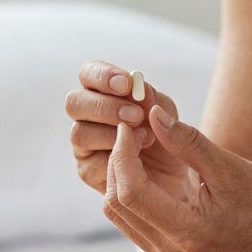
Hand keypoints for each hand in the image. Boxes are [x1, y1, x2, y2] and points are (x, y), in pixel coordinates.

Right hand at [66, 60, 190, 198]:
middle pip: (73, 102)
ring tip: (145, 138)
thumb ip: (153, 100)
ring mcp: (85, 144)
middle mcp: (88, 116)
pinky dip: (114, 158)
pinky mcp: (88, 170)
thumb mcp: (167, 115)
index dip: (102, 76)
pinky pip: (90, 163)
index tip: (127, 84)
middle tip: (136, 115)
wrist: (177, 176)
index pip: (88, 75)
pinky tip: (137, 157)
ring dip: (111, 134)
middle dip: (104, 107)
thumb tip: (139, 88)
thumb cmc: (169, 138)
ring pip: (79, 133)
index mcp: (103, 92)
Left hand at [103, 105, 251, 251]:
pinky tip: (146, 166)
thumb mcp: (230, 168)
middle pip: (116, 204)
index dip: (122, 155)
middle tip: (133, 130)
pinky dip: (131, 190)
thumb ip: (188, 142)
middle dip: (118, 162)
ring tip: (139, 145)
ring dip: (121, 176)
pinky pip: (132, 220)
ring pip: (119, 213)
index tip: (130, 126)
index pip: (131, 194)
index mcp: (187, 233)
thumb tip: (153, 115)